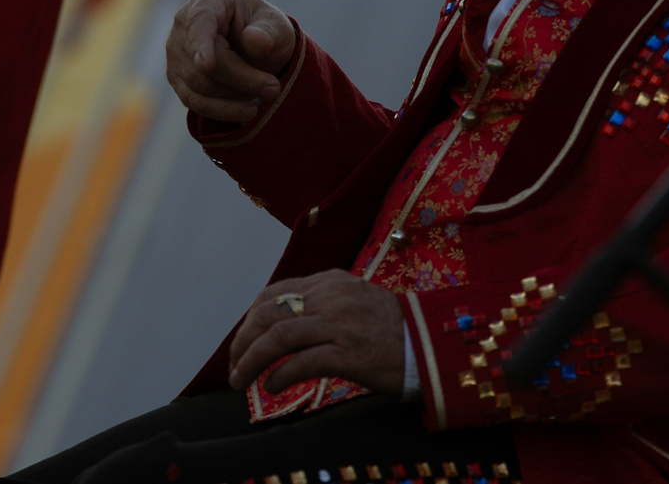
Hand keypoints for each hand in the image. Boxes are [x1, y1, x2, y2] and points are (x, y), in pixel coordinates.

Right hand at [166, 0, 297, 124]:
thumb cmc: (266, 31)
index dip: (201, 43)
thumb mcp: (277, 26)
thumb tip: (254, 41)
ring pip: (197, 84)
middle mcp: (184, 21)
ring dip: (233, 96)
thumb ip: (269, 32)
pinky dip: (221, 110)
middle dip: (241, 78)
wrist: (258, 50)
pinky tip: (245, 111)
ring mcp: (176, 50)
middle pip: (202, 59)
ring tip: (266, 94)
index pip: (201, 20)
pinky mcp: (177, 76)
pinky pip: (193, 100)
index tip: (206, 66)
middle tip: (274, 88)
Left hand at [227, 270, 403, 395]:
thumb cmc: (393, 330)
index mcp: (330, 281)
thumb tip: (280, 324)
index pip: (274, 293)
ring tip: (241, 379)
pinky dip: (280, 375)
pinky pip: (302, 362)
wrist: (434, 345)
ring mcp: (340, 324)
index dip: (251, 318)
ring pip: (279, 336)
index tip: (242, 340)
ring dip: (252, 359)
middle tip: (235, 364)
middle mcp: (332, 297)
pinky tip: (272, 386)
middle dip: (244, 340)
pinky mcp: (350, 353)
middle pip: (269, 313)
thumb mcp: (355, 301)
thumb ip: (320, 304)